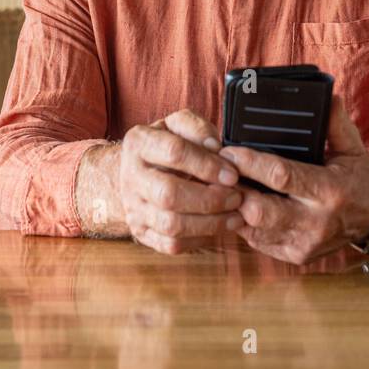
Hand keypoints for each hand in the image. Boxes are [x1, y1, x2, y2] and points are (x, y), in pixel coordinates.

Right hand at [119, 109, 242, 254]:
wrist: (139, 170)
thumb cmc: (167, 144)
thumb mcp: (179, 124)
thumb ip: (198, 128)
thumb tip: (215, 147)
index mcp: (138, 142)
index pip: (174, 153)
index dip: (207, 165)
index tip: (233, 174)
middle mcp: (130, 176)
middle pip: (169, 194)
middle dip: (210, 199)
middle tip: (237, 197)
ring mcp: (133, 208)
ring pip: (171, 225)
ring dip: (210, 223)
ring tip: (235, 215)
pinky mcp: (141, 232)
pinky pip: (171, 244)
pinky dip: (200, 239)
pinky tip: (219, 227)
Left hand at [219, 95, 368, 265]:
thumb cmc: (358, 177)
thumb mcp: (352, 146)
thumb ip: (335, 123)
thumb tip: (325, 95)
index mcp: (330, 189)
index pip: (280, 176)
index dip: (250, 163)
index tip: (228, 151)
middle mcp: (316, 222)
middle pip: (260, 210)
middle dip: (235, 190)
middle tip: (219, 171)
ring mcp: (304, 244)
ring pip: (254, 229)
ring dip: (236, 207)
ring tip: (226, 186)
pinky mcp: (295, 256)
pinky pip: (259, 242)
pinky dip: (246, 223)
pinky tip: (241, 204)